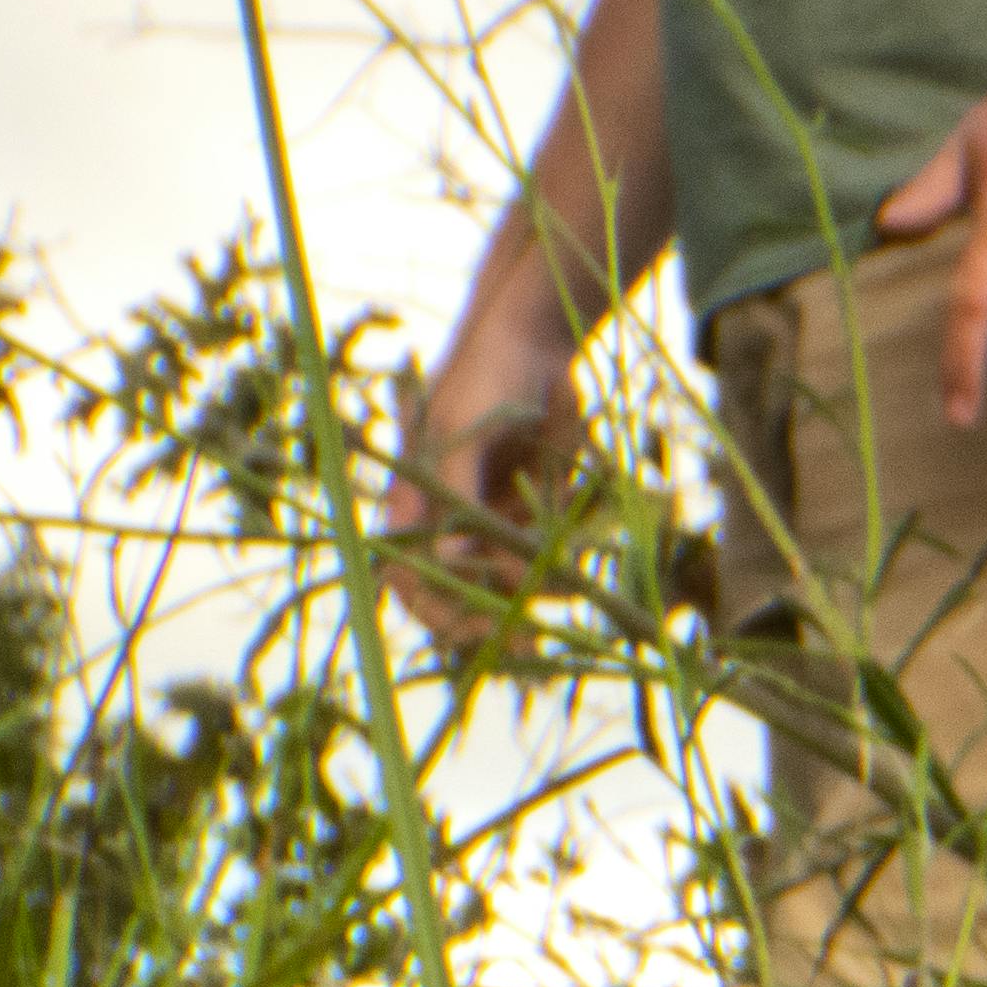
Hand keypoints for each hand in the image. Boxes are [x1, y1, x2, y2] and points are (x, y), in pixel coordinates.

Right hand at [380, 276, 586, 663]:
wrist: (538, 345)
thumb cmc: (484, 376)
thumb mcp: (462, 430)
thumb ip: (457, 496)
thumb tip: (449, 564)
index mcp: (415, 505)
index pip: (409, 580)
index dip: (436, 611)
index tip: (476, 628)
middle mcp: (452, 525)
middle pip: (459, 596)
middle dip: (487, 623)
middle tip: (527, 642)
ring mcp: (494, 524)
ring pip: (506, 589)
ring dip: (530, 605)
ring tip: (560, 600)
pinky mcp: (536, 518)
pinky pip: (545, 563)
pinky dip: (559, 578)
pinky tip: (577, 578)